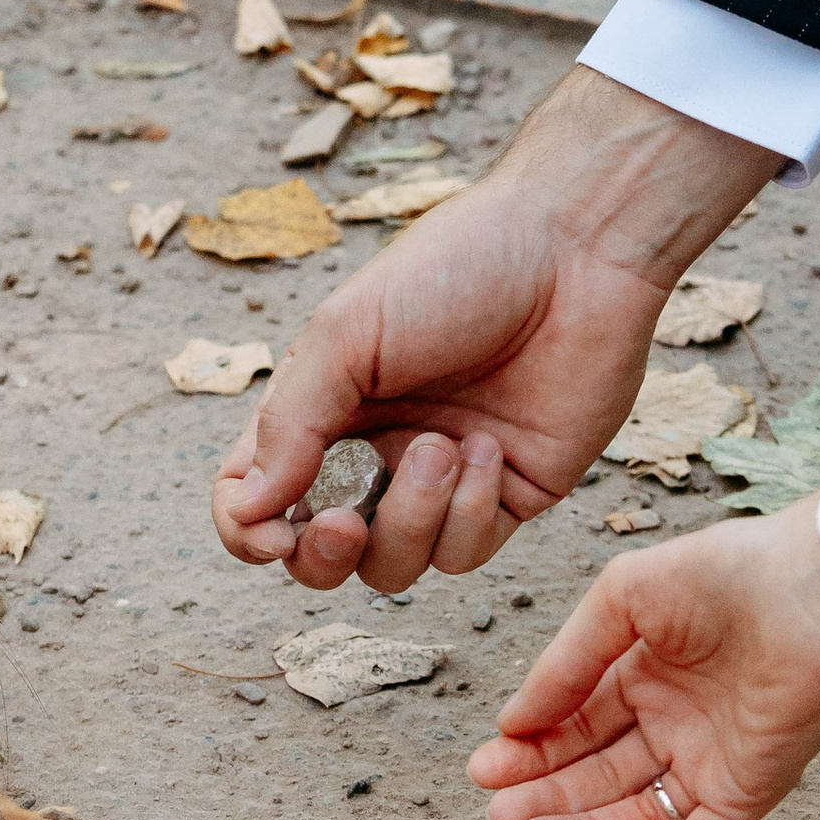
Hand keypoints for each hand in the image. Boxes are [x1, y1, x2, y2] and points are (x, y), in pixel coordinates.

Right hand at [212, 63, 779, 592]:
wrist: (573, 252)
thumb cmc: (454, 270)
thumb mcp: (347, 333)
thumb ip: (290, 423)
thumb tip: (246, 508)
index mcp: (324, 407)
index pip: (256, 494)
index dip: (248, 530)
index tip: (272, 534)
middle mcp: (377, 451)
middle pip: (321, 554)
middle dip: (323, 557)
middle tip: (345, 524)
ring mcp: (442, 481)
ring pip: (394, 566)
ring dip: (411, 520)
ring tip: (444, 447)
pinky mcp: (509, 496)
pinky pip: (465, 552)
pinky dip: (468, 511)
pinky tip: (491, 447)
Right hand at [468, 498, 819, 819]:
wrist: (813, 588)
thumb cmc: (725, 573)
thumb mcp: (622, 600)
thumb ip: (566, 664)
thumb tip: (512, 723)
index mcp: (646, 674)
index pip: (576, 728)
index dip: (530, 752)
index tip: (485, 769)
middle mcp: (675, 725)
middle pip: (596, 779)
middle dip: (544, 799)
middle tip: (497, 814)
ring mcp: (710, 764)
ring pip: (632, 819)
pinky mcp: (747, 795)